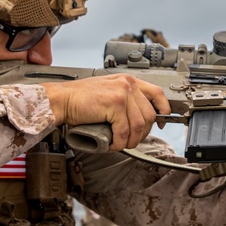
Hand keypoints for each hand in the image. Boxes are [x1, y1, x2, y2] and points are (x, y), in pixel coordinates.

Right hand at [42, 75, 170, 150]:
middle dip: (143, 133)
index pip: (157, 93)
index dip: (163, 110)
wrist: (62, 100)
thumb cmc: (80, 99)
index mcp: (128, 81)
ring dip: (131, 140)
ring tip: (120, 144)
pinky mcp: (114, 104)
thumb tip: (138, 119)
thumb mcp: (108, 92)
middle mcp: (127, 84)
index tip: (162, 123)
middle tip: (131, 140)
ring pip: (138, 125)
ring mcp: (122, 93)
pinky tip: (113, 144)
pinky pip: (124, 130)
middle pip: (149, 114)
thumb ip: (124, 99)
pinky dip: (120, 142)